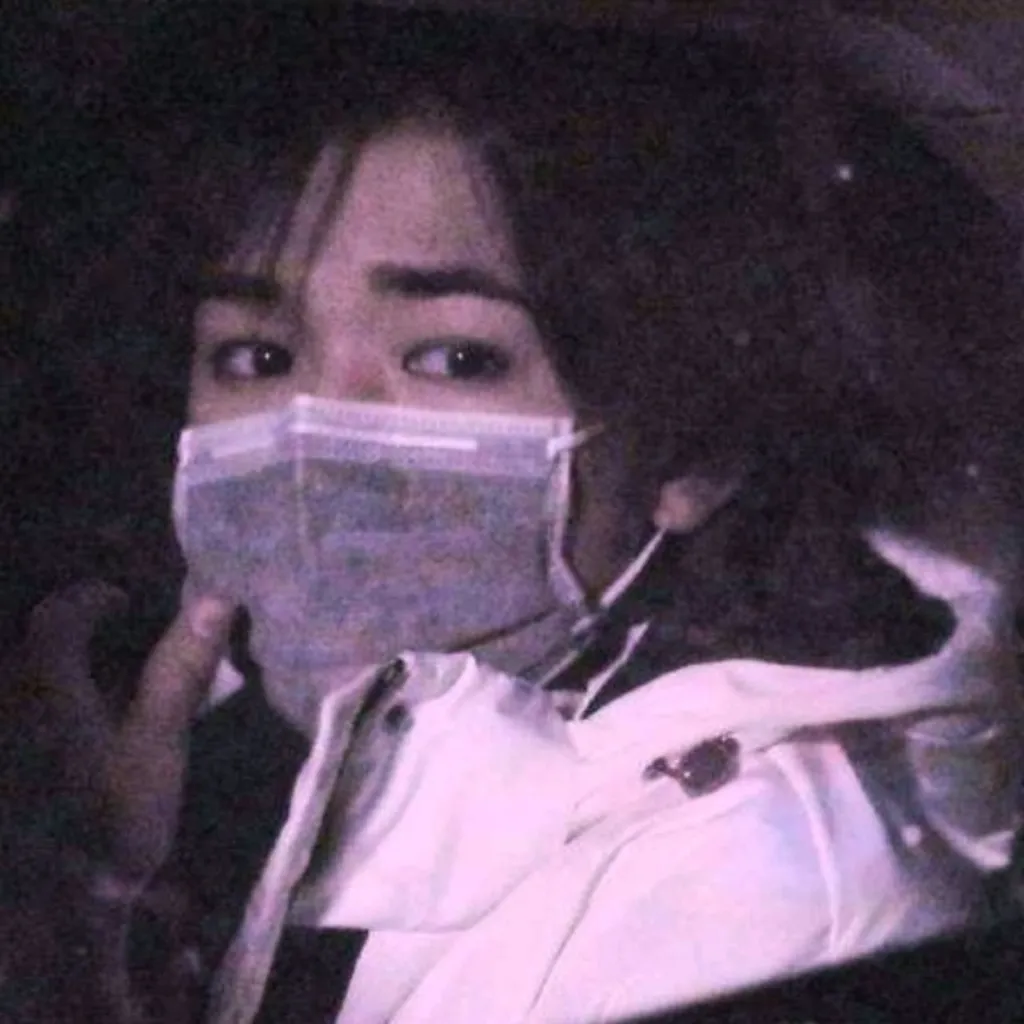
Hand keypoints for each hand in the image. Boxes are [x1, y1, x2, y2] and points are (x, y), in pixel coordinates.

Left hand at [4, 579, 233, 1020]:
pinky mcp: (13, 764)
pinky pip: (27, 716)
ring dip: (67, 676)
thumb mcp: (157, 742)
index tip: (126, 605)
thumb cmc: (106, 819)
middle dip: (80, 637)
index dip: (95, 600)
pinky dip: (52, 712)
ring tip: (107, 695)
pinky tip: (81, 740)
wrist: (51, 908)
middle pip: (40, 644)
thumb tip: (216, 601)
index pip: (63, 612)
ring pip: (29, 682)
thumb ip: (179, 670)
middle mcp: (11, 697)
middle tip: (124, 649)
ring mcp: (7, 731)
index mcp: (46, 680)